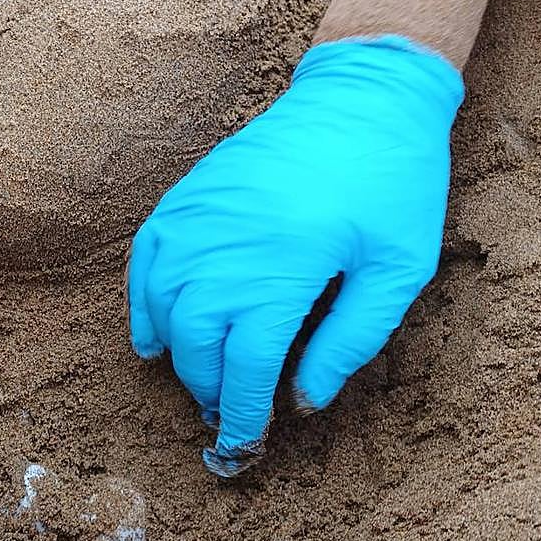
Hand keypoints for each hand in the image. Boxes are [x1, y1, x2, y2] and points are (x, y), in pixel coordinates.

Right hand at [127, 36, 463, 476]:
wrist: (364, 95)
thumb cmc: (392, 183)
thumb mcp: (398, 270)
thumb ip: (350, 341)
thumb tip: (304, 402)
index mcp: (285, 267)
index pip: (246, 365)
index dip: (243, 414)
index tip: (244, 445)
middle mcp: (228, 245)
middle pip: (196, 345)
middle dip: (209, 391)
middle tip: (230, 414)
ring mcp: (199, 218)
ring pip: (163, 310)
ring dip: (177, 357)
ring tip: (200, 381)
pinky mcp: (186, 197)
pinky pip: (146, 264)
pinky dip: (143, 306)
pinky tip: (154, 337)